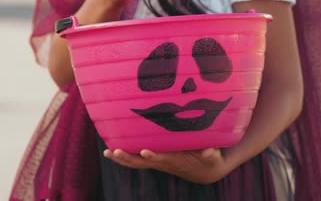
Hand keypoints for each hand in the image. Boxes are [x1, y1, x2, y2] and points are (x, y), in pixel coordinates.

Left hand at [103, 148, 231, 183]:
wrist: (204, 171)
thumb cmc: (210, 161)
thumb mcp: (213, 157)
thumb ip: (210, 153)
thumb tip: (209, 150)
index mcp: (175, 161)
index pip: (162, 159)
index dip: (153, 156)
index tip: (144, 151)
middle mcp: (163, 162)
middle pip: (142, 162)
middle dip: (128, 158)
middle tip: (114, 152)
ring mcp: (157, 161)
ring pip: (136, 161)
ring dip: (122, 158)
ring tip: (107, 152)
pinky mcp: (155, 158)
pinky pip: (137, 158)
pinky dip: (125, 154)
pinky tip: (112, 148)